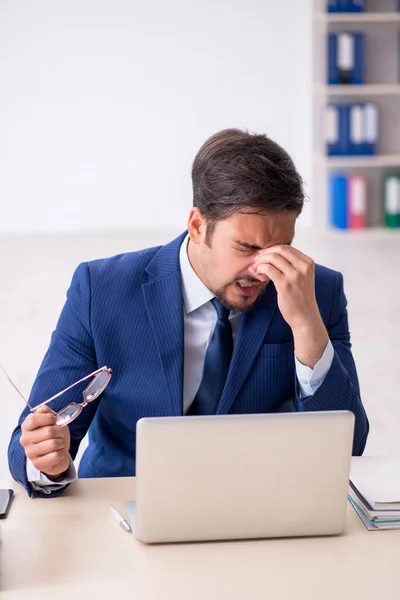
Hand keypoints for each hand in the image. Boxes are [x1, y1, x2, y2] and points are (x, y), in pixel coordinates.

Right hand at [20, 406, 70, 479]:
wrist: (57, 454)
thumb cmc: (54, 435)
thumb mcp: (53, 420)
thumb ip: (47, 412)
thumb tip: (42, 409)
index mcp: (26, 426)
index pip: (33, 419)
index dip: (49, 418)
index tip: (54, 420)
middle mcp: (25, 439)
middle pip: (48, 431)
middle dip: (60, 431)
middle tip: (60, 434)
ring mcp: (30, 453)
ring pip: (53, 444)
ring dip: (61, 443)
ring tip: (58, 443)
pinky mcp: (37, 464)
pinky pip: (56, 456)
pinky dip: (61, 453)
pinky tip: (57, 453)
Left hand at [249, 245, 328, 367]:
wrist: (305, 317)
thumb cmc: (300, 298)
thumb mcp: (301, 277)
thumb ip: (291, 265)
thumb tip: (271, 255)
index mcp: (308, 262)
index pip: (286, 247)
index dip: (271, 249)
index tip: (262, 256)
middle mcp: (303, 266)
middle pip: (279, 249)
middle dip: (264, 253)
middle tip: (255, 261)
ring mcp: (295, 275)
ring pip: (272, 257)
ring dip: (260, 261)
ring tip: (255, 269)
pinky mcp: (285, 284)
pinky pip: (268, 269)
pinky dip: (260, 269)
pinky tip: (258, 275)